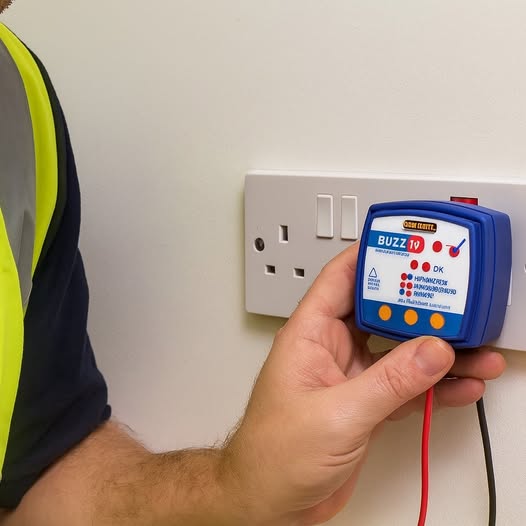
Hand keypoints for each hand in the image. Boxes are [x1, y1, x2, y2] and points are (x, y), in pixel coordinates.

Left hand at [223, 243, 504, 525]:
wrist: (271, 501)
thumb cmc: (274, 454)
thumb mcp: (337, 414)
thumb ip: (389, 382)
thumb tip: (431, 349)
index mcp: (310, 334)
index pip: (341, 278)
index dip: (372, 257)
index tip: (408, 246)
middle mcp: (331, 348)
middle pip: (379, 311)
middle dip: (418, 305)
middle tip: (456, 299)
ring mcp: (350, 376)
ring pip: (399, 350)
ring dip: (435, 350)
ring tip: (474, 349)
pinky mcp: (366, 404)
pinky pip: (406, 386)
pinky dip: (433, 386)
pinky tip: (460, 385)